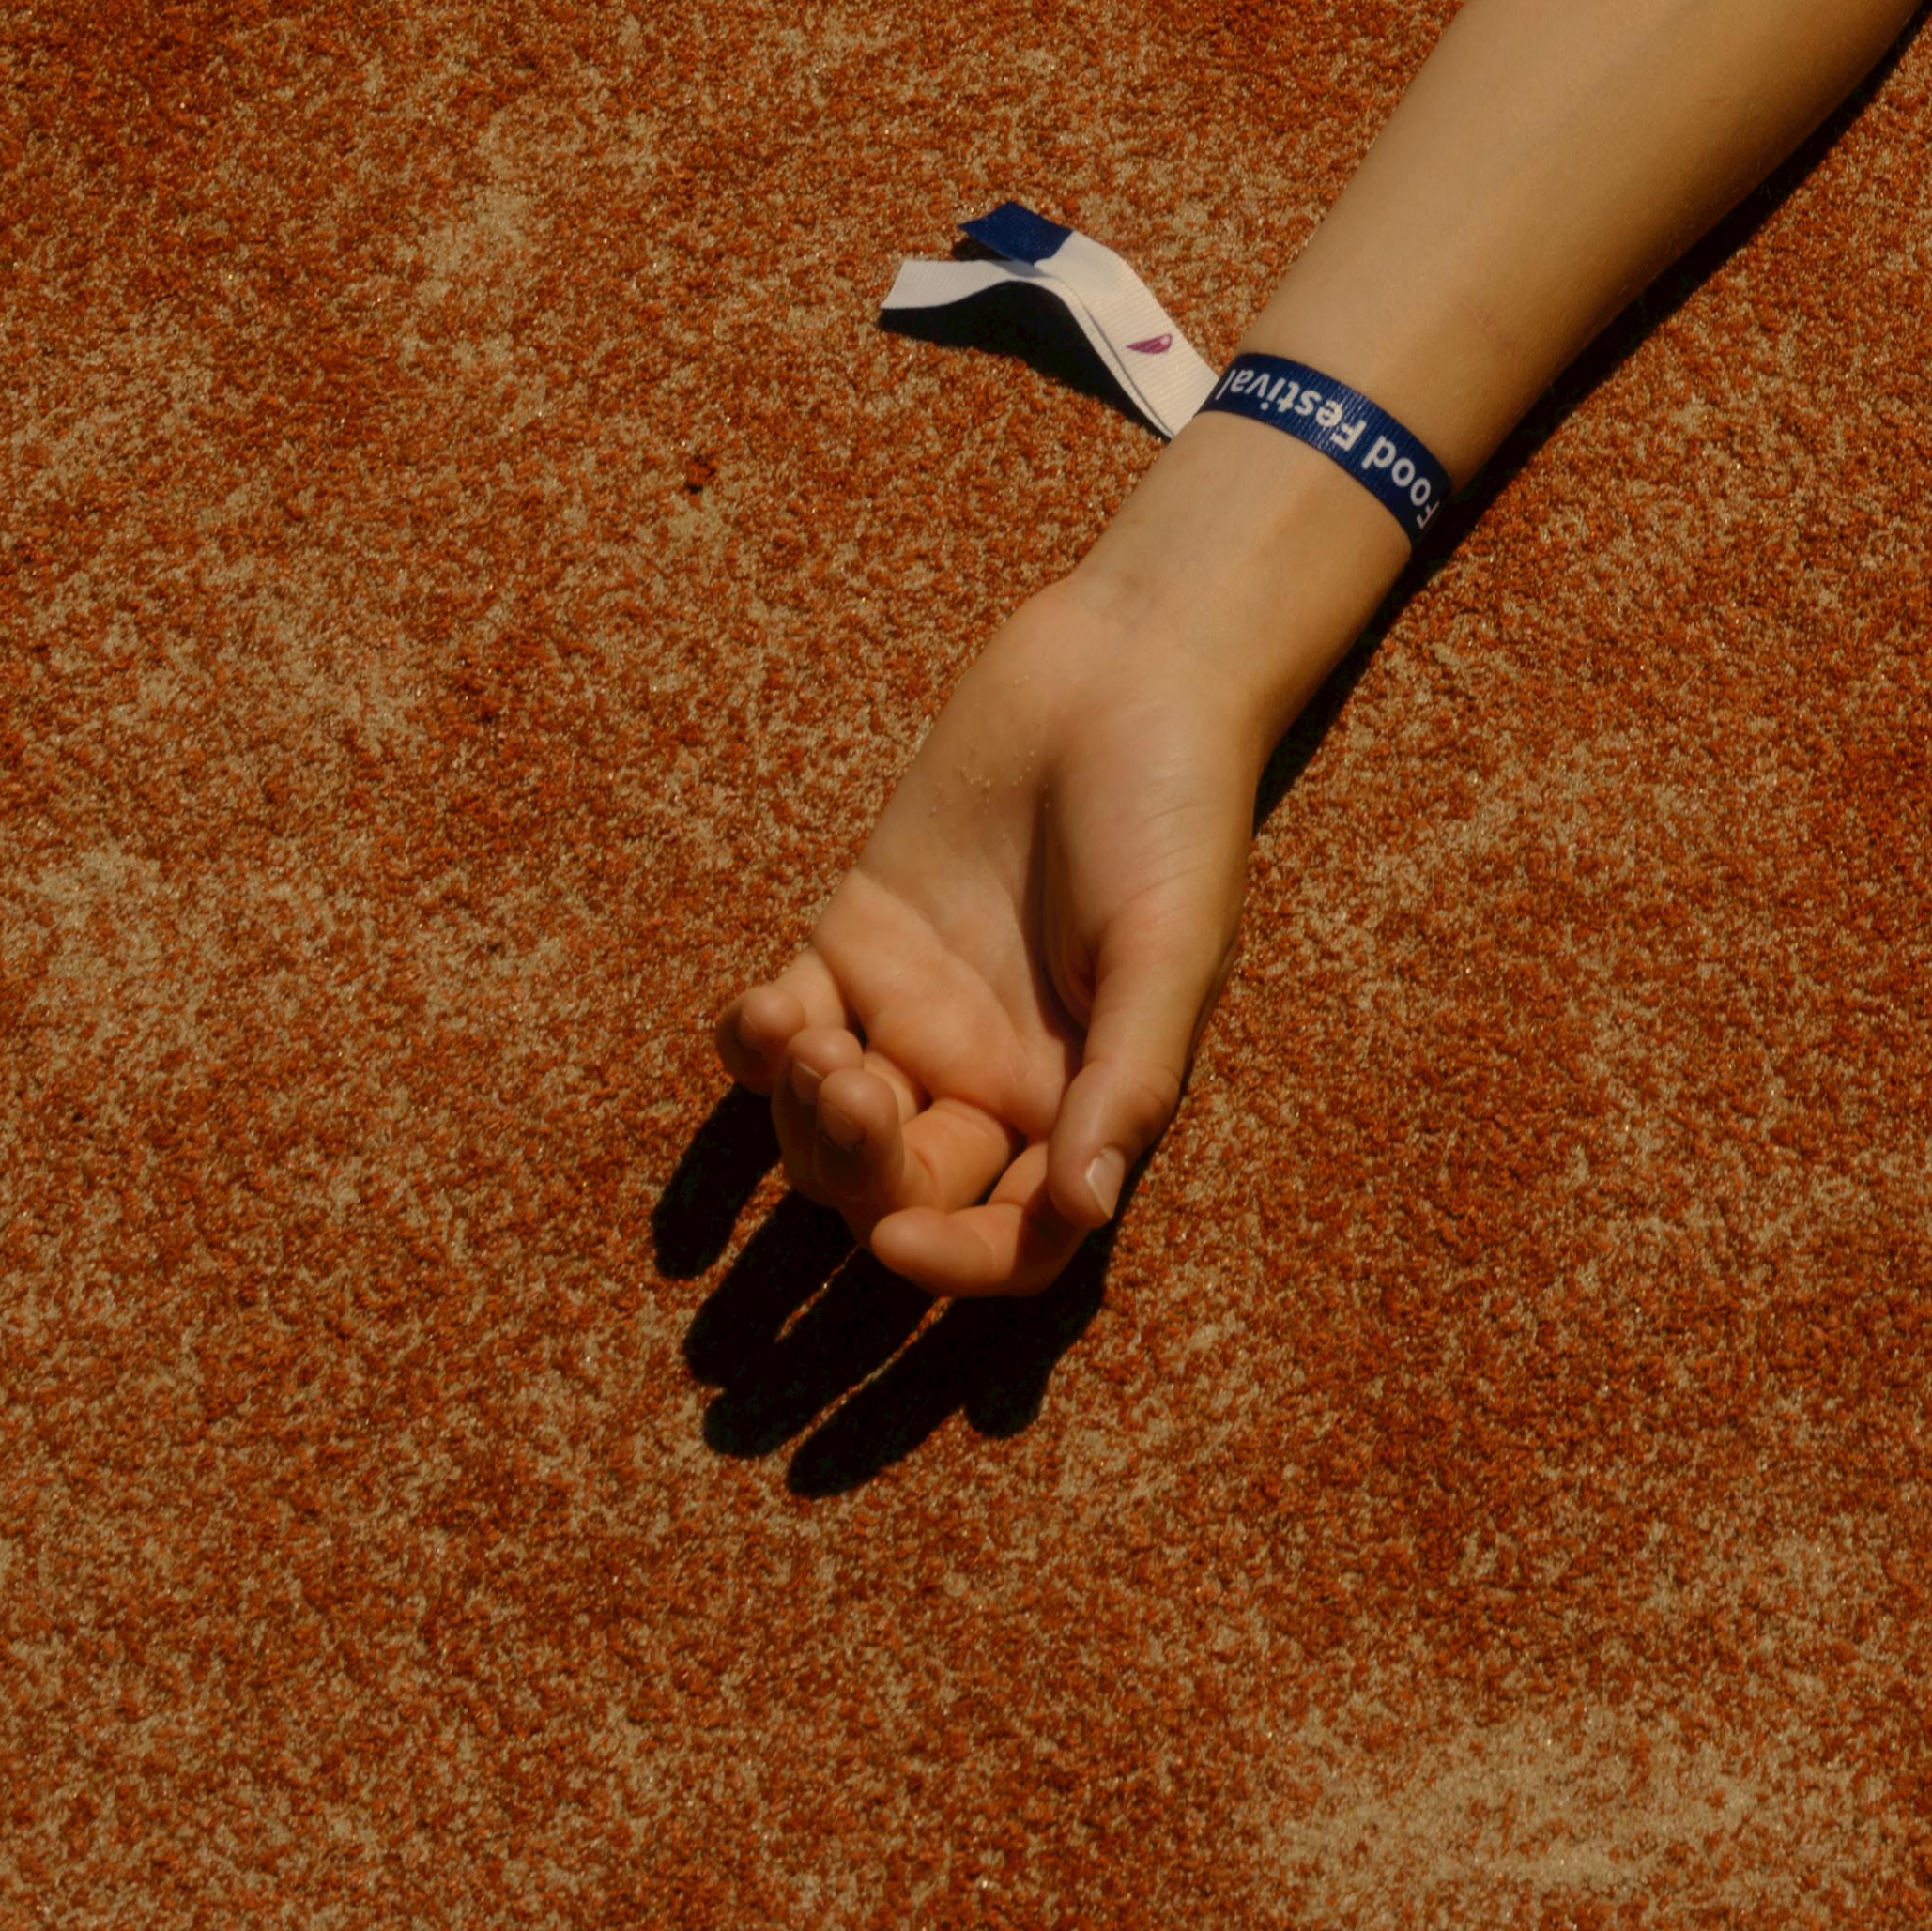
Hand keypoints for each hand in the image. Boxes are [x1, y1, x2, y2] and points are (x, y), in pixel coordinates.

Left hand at [722, 555, 1278, 1296]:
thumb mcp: (1172, 947)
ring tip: (810, 1033)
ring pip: (826, 1130)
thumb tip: (1085, 1211)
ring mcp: (915, 1014)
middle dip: (860, 1165)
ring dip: (801, 1112)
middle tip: (855, 1083)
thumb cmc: (1175, 809)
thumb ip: (1126, 1080)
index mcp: (1080, 1100)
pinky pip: (780, 1035)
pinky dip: (756, 1044)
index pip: (1017, 1237)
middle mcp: (991, 1078)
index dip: (957, 1262)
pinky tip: (768, 1010)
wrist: (1126, 667)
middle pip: (901, 1188)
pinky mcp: (854, 942)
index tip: (900, 1238)